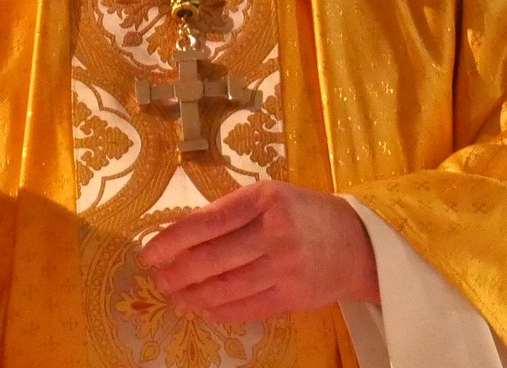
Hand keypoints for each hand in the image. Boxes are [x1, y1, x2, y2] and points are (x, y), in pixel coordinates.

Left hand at [141, 180, 379, 322]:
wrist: (357, 242)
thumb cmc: (303, 213)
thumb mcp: (270, 196)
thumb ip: (231, 212)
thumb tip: (182, 236)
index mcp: (264, 199)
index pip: (208, 222)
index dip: (173, 239)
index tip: (150, 252)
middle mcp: (275, 232)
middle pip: (213, 258)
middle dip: (178, 273)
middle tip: (159, 280)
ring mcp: (286, 267)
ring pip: (227, 288)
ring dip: (194, 296)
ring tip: (176, 297)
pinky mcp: (293, 296)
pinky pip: (247, 307)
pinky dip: (220, 311)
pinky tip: (204, 309)